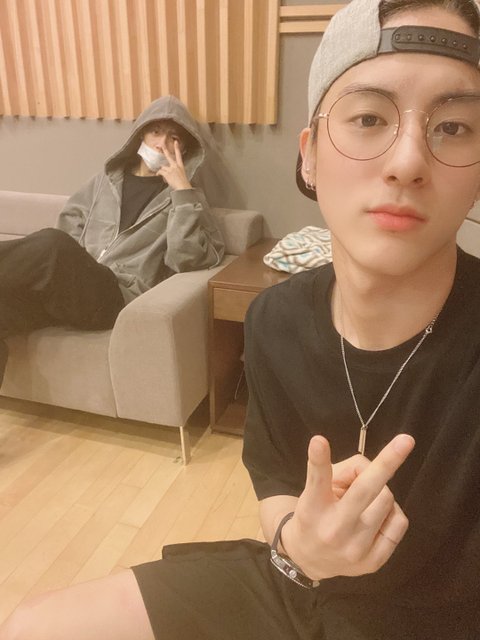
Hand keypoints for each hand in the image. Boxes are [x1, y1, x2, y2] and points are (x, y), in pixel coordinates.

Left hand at [156, 141, 191, 189]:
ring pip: (163, 167)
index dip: (177, 148)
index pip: (179, 155)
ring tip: (163, 176)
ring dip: (162, 171)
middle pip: (169, 156)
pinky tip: (160, 176)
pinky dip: (159, 174)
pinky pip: (160, 172)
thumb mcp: (182, 175)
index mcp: (180, 166)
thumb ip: (176, 172)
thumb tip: (169, 174)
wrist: (183, 187)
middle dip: (165, 150)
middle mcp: (176, 166)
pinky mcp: (167, 173)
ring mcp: (171, 169)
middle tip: (162, 144)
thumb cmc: (183, 184)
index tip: (176, 142)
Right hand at [281, 434, 414, 580]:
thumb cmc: (316, 512)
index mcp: (313, 506)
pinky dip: (391, 510)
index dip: (319, 459)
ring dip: (380, 491)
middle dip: (387, 463)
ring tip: (365, 499)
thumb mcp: (315, 489)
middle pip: (365, 490)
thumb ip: (342, 472)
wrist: (309, 559)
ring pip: (386, 499)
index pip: (318, 480)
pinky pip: (399, 521)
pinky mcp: (374, 561)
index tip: (320, 440)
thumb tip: (376, 468)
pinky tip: (377, 514)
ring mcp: (356, 548)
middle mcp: (333, 529)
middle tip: (406, 440)